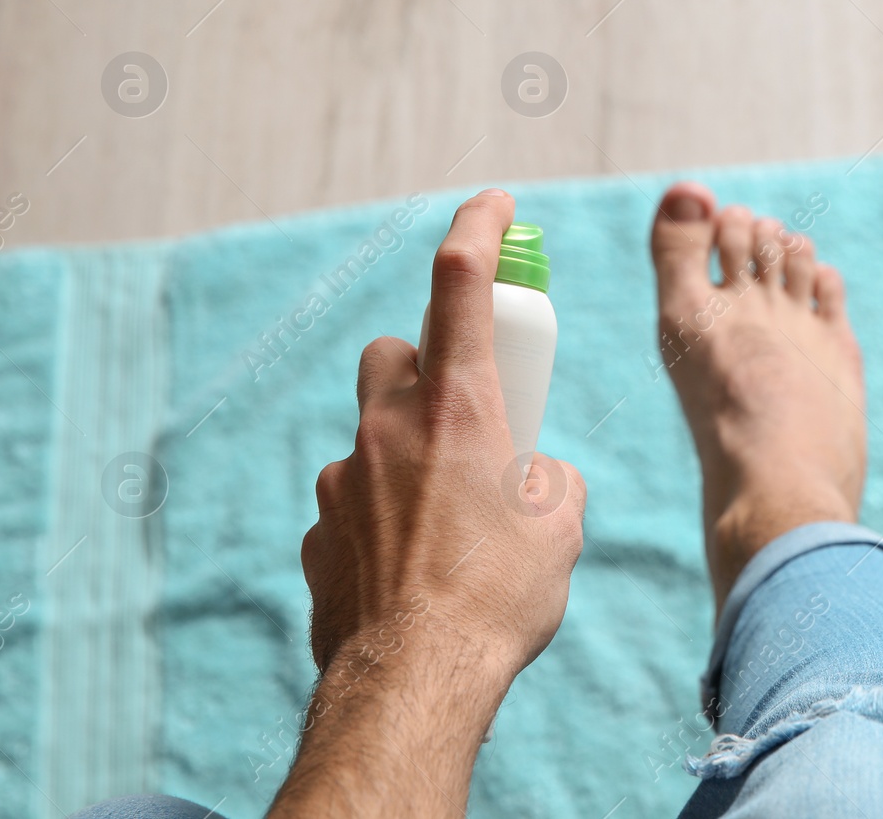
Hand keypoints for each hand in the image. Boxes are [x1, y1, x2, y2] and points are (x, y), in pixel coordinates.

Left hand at [273, 189, 584, 818]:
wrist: (415, 679)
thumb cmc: (501, 597)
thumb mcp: (561, 525)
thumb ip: (551, 477)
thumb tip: (535, 476)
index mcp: (459, 406)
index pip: (459, 280)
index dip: (478, 226)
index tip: (494, 203)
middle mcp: (391, 426)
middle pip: (395, 353)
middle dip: (427, 366)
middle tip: (468, 413)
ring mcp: (345, 476)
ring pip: (372, 431)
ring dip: (407, 450)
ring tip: (447, 515)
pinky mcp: (320, 528)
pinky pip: (353, 497)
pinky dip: (383, 512)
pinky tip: (412, 564)